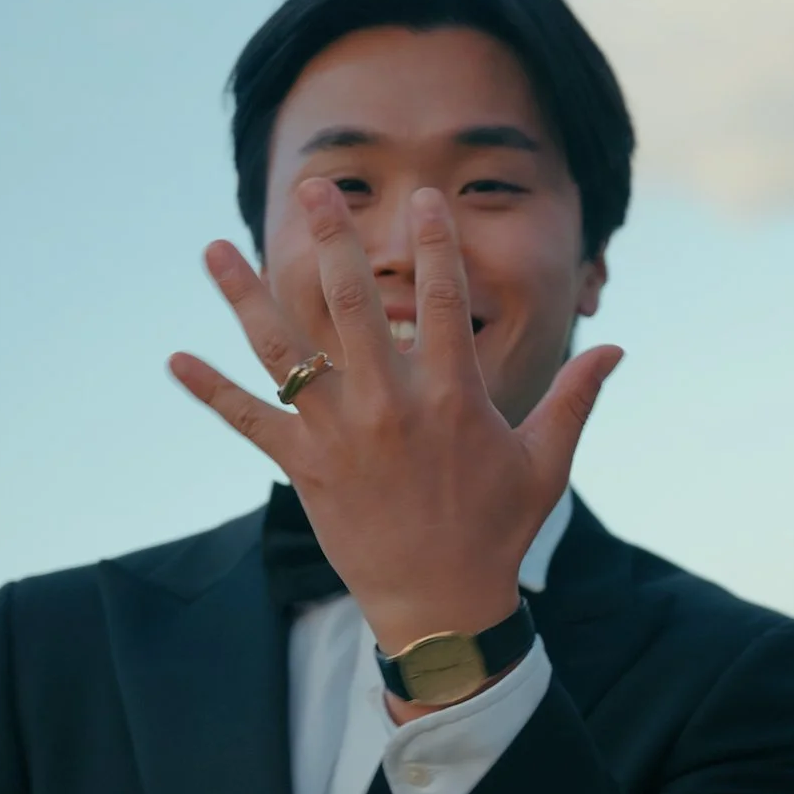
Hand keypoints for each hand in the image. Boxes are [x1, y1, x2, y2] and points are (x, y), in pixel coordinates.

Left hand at [171, 183, 621, 651]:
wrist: (442, 605)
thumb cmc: (498, 531)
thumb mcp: (546, 462)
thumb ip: (576, 398)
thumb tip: (617, 348)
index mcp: (452, 398)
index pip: (443, 300)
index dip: (435, 244)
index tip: (423, 197)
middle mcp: (390, 406)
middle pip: (351, 304)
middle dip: (330, 239)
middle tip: (313, 188)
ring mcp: (341, 435)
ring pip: (285, 351)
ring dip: (245, 296)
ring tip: (213, 248)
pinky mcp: (305, 467)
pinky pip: (250, 422)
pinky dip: (211, 392)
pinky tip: (175, 360)